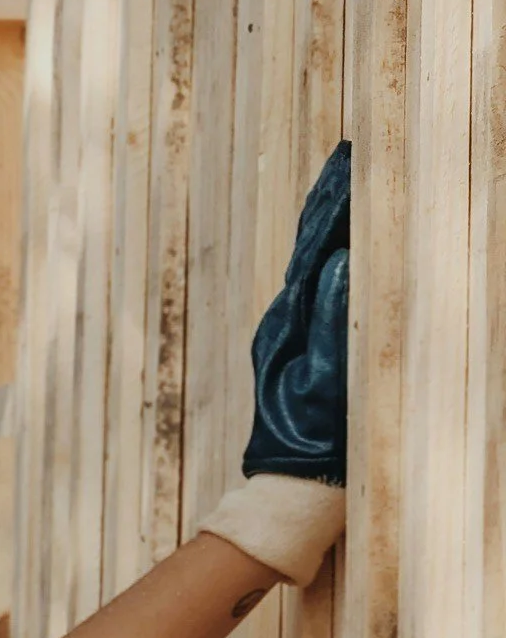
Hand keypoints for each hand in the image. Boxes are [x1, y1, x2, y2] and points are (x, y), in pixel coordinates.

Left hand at [242, 140, 349, 484]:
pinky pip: (317, 284)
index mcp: (294, 318)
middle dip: (330, 199)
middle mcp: (288, 316)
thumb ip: (331, 322)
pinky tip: (340, 236)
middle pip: (312, 243)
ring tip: (343, 175)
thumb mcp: (324, 381)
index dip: (335, 204)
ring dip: (328, 218)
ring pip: (313, 259)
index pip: (319, 246)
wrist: (294, 484)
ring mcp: (292, 328)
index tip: (349, 161)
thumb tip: (338, 261)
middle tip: (347, 152)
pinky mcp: (300, 343)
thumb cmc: (314, 440)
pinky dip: (329, 250)